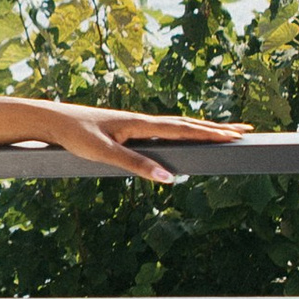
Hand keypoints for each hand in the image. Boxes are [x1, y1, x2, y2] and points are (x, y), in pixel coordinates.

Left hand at [14, 104, 249, 186]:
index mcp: (141, 124)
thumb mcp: (106, 154)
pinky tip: (186, 135)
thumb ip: (137, 166)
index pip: (184, 129)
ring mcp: (137, 124)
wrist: (53, 120)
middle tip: (244, 131)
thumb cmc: (76, 136)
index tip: (236, 135)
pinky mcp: (129, 129)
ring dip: (203, 128)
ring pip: (178, 125)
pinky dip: (184, 131)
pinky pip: (165, 129)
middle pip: (188, 124)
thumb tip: (169, 178)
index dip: (211, 133)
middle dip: (217, 128)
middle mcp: (143, 121)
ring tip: (224, 131)